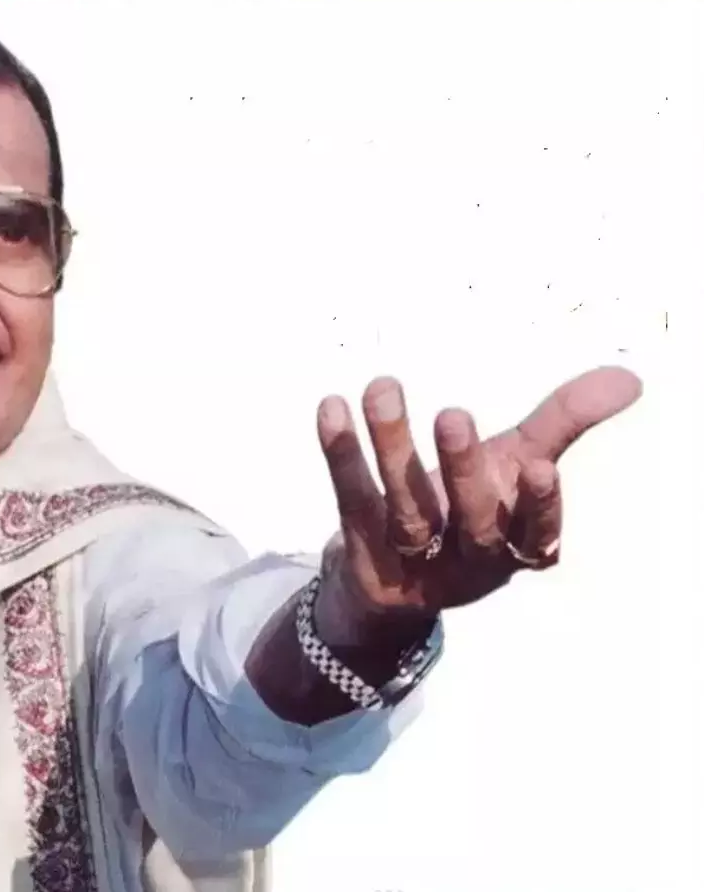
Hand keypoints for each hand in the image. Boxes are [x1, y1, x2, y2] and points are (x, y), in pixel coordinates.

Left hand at [314, 366, 642, 631]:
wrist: (389, 583)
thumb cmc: (466, 510)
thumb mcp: (514, 466)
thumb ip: (562, 423)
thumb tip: (628, 378)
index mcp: (516, 544)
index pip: (536, 532)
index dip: (540, 505)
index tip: (540, 466)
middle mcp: (468, 559)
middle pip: (471, 519)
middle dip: (463, 469)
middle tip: (454, 414)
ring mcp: (413, 563)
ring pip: (406, 508)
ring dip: (393, 447)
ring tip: (384, 388)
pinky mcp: (363, 554)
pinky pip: (352, 499)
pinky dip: (341, 454)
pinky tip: (332, 407)